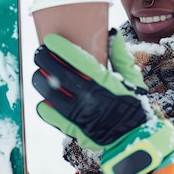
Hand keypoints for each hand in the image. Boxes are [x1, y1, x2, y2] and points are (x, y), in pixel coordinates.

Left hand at [32, 29, 149, 149]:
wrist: (134, 139)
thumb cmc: (134, 107)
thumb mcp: (133, 80)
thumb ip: (120, 57)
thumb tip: (113, 34)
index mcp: (105, 82)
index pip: (77, 60)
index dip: (61, 48)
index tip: (50, 40)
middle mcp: (90, 97)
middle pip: (58, 73)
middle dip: (45, 60)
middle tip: (40, 54)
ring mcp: (80, 114)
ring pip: (50, 93)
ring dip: (40, 81)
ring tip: (39, 74)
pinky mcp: (73, 129)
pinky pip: (51, 115)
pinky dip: (45, 106)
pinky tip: (44, 99)